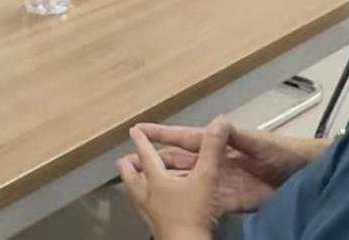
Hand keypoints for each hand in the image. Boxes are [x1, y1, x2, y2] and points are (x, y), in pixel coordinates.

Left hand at [117, 120, 225, 239]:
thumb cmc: (193, 211)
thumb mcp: (206, 177)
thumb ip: (212, 149)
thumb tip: (221, 120)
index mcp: (156, 179)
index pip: (146, 154)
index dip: (141, 140)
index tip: (133, 130)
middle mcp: (147, 195)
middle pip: (129, 177)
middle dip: (128, 166)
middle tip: (126, 159)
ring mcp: (148, 214)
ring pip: (134, 195)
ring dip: (134, 185)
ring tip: (137, 181)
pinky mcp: (154, 228)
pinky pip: (144, 211)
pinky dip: (144, 204)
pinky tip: (152, 207)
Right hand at [132, 120, 313, 214]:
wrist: (304, 175)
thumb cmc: (283, 152)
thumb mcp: (260, 143)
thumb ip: (238, 136)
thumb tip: (219, 122)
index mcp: (221, 144)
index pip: (186, 138)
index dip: (163, 134)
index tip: (139, 129)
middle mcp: (216, 162)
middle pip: (180, 162)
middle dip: (156, 160)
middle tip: (130, 160)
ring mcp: (222, 183)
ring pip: (188, 182)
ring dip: (168, 183)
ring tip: (143, 184)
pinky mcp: (232, 202)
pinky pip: (205, 203)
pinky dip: (188, 203)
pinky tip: (172, 207)